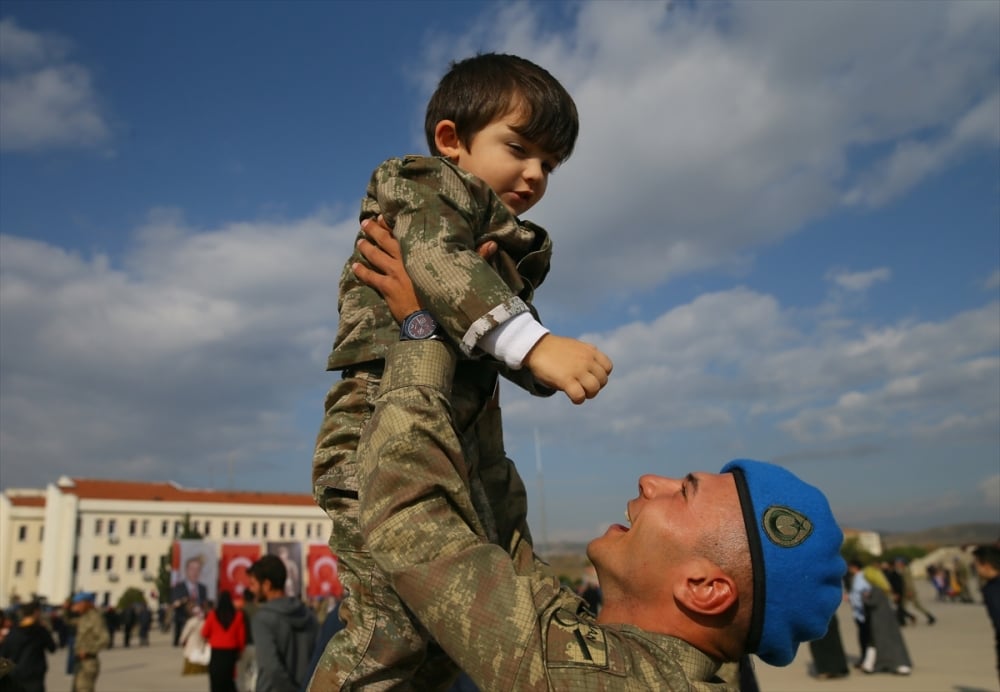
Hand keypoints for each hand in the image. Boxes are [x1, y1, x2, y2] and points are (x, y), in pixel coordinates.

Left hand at [352, 215, 498, 322]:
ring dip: (365, 248)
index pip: (405, 233)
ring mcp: (394, 274)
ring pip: (375, 257)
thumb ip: (477, 257)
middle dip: (373, 230)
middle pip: (385, 241)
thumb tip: (493, 243)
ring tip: (359, 241)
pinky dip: (361, 272)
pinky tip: (354, 267)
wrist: (433, 321)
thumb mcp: (462, 274)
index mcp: (421, 254)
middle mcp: (405, 260)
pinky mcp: (387, 289)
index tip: (382, 215)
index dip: (392, 223)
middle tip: (365, 222)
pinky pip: (371, 278)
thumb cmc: (449, 297)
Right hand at [522, 334, 612, 403]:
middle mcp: (586, 360)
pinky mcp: (566, 379)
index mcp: (590, 351)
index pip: (608, 368)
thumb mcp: (576, 347)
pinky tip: (572, 397)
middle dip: (595, 387)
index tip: (590, 377)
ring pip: (594, 388)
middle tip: (583, 387)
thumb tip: (593, 369)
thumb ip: (586, 356)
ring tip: (579, 393)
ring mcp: (577, 370)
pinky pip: (579, 395)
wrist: (536, 347)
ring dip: (588, 394)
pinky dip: (578, 399)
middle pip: (602, 380)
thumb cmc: (555, 350)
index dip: (601, 375)